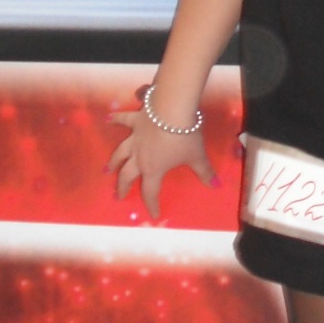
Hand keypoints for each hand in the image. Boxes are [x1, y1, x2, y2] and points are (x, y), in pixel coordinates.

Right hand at [107, 93, 216, 219]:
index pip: (150, 191)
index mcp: (154, 168)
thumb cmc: (184, 136)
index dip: (151, 204)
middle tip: (118, 196)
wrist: (172, 108)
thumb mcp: (197, 155)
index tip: (153, 214)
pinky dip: (115, 119)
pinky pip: (123, 120)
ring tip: (107, 169)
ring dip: (114, 161)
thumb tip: (216, 186)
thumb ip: (204, 171)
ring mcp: (135, 138)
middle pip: (127, 175)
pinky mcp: (135, 120)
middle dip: (122, 187)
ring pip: (120, 152)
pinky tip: (107, 119)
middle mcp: (140, 156)